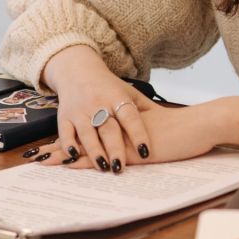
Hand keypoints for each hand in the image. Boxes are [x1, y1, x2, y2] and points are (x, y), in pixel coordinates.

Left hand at [28, 98, 238, 170]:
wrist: (201, 125)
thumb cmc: (187, 128)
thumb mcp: (162, 124)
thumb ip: (147, 124)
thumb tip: (140, 129)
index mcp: (125, 122)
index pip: (93, 128)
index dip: (73, 135)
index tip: (53, 143)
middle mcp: (120, 129)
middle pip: (84, 138)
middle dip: (60, 147)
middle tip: (36, 155)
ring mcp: (125, 140)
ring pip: (88, 147)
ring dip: (64, 155)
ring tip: (40, 163)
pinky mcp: (132, 153)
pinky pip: (103, 158)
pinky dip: (84, 162)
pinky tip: (68, 167)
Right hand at [34, 45, 154, 172]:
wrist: (78, 71)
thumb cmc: (109, 87)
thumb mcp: (130, 92)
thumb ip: (147, 108)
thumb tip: (174, 122)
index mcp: (118, 98)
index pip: (130, 117)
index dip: (138, 134)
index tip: (146, 151)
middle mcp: (99, 104)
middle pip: (108, 128)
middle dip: (115, 149)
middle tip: (121, 168)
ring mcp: (80, 110)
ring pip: (87, 133)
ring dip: (94, 151)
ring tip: (103, 168)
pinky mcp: (64, 117)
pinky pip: (65, 132)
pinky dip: (68, 145)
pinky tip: (73, 158)